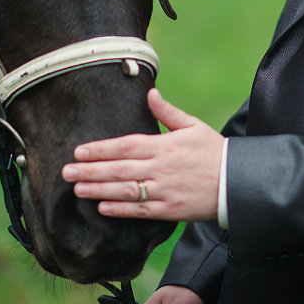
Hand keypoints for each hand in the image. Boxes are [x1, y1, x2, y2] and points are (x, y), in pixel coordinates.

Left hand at [62, 88, 223, 221]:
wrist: (238, 180)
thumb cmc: (215, 150)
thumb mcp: (193, 125)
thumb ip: (168, 112)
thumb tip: (150, 92)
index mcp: (164, 145)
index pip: (125, 145)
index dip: (100, 149)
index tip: (79, 152)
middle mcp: (161, 168)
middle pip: (119, 169)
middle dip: (90, 171)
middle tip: (65, 172)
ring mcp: (165, 190)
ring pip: (126, 190)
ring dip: (99, 190)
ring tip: (77, 190)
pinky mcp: (171, 210)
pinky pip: (141, 210)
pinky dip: (121, 209)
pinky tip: (102, 207)